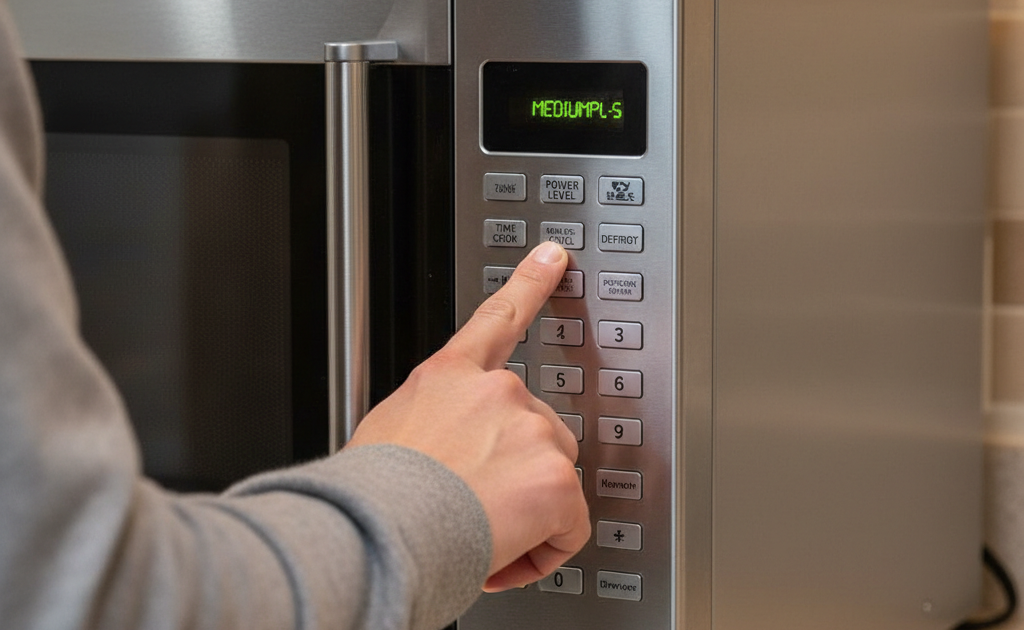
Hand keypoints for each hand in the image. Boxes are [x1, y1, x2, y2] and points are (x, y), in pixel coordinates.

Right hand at [345, 241, 590, 590]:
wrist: (377, 531)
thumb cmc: (371, 496)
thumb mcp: (387, 434)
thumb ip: (431, 426)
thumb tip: (440, 456)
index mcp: (448, 376)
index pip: (496, 319)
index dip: (529, 284)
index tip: (551, 257)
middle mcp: (495, 392)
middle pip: (536, 428)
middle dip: (518, 470)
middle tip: (477, 506)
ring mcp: (530, 430)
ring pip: (553, 478)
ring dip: (528, 513)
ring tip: (480, 533)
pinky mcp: (555, 478)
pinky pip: (570, 526)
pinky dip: (546, 549)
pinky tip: (506, 556)